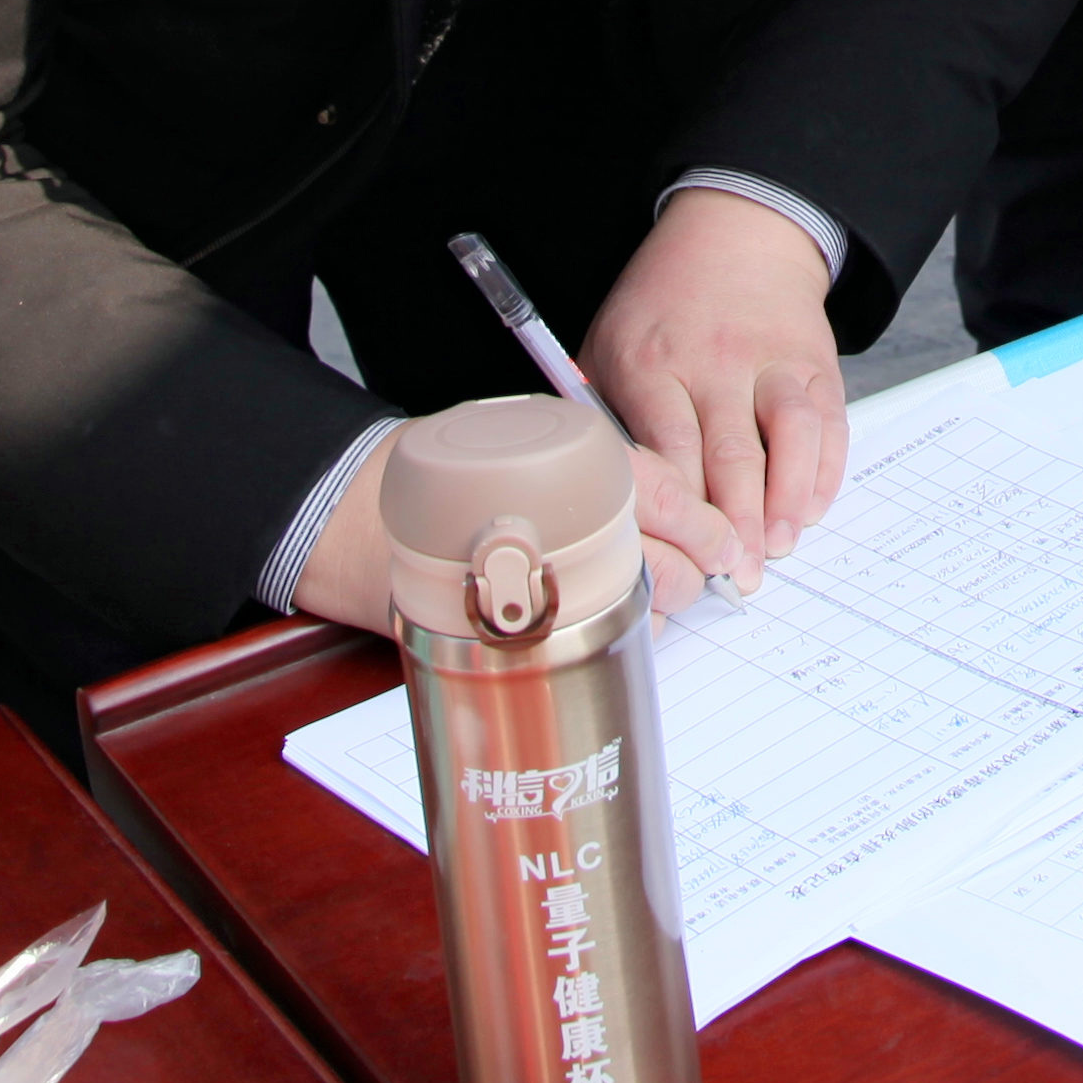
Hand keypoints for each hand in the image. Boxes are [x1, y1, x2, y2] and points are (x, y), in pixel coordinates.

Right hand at [291, 411, 767, 632]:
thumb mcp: (517, 443)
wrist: (352, 514)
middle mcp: (567, 518)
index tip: (730, 551)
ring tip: (642, 600)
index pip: (670, 493)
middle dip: (690, 577)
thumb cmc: (434, 473)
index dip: (709, 528)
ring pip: (639, 607)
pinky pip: (595, 639)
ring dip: (654, 609)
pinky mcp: (522, 629)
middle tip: (699, 579)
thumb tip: (666, 500)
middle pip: (667, 563)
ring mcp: (546, 579)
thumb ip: (588, 466)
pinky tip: (599, 623)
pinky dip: (610, 634)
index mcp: (574, 461)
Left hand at [581, 188, 850, 598]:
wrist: (735, 232)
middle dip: (737, 527)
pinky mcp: (816, 362)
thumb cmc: (661, 303)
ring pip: (790, 438)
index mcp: (653, 360)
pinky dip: (824, 472)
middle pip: (732, 456)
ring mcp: (773, 359)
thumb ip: (603, 414)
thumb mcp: (608, 341)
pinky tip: (809, 509)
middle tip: (737, 577)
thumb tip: (601, 497)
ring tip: (779, 547)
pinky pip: (829, 424)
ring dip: (788, 502)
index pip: (671, 451)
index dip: (681, 513)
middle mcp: (717, 359)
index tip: (681, 558)